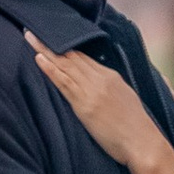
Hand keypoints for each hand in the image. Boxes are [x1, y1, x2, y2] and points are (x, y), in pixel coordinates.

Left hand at [27, 32, 173, 173]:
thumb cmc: (137, 129)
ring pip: (65, 65)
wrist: (144, 144)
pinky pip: (63, 82)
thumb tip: (100, 91)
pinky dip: (50, 69)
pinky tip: (38, 58)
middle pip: (72, 56)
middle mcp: (101, 79)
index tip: (52, 36)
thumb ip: (111, 91)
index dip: (67, 45)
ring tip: (30, 37)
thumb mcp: (126, 101)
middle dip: (52, 41)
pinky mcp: (84, 105)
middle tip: (33, 29)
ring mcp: (92, 91)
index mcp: (112, 77)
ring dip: (45, 50)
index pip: (84, 57)